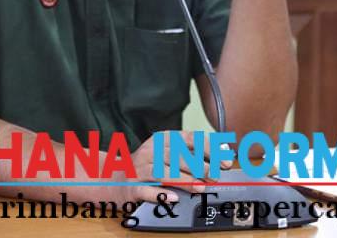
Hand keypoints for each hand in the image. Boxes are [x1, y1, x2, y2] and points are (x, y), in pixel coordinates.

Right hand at [111, 130, 231, 203]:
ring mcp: (139, 168)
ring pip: (164, 172)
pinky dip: (161, 194)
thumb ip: (192, 152)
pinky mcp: (132, 186)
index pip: (188, 139)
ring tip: (201, 187)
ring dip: (185, 180)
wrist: (112, 177)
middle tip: (215, 176)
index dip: (208, 148)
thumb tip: (222, 152)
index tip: (224, 159)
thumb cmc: (147, 165)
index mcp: (162, 139)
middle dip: (199, 166)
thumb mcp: (167, 151)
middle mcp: (150, 151)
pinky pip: (147, 190)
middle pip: (177, 156)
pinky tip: (174, 197)